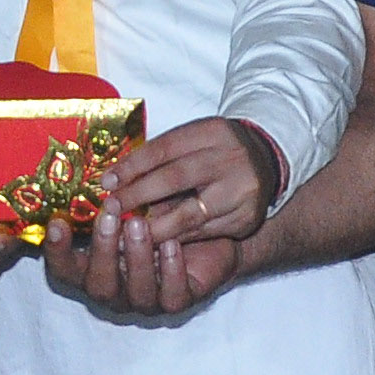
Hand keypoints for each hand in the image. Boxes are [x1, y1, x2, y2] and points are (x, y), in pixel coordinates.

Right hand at [46, 213, 248, 319]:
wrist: (212, 236)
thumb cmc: (163, 216)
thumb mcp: (136, 204)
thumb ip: (115, 201)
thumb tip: (98, 174)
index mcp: (96, 268)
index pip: (65, 269)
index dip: (57, 251)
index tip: (58, 221)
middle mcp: (117, 290)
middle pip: (97, 285)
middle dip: (102, 250)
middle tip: (109, 215)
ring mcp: (147, 300)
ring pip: (134, 292)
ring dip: (136, 256)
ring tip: (140, 224)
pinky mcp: (179, 302)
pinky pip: (172, 297)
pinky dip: (171, 270)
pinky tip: (173, 244)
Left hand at [97, 117, 283, 246]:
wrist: (267, 162)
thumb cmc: (217, 150)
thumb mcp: (195, 139)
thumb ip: (162, 156)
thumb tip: (116, 179)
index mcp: (213, 132)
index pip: (165, 148)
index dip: (132, 166)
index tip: (106, 181)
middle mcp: (230, 159)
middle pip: (175, 178)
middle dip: (138, 195)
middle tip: (111, 207)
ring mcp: (241, 191)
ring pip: (189, 214)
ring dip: (153, 226)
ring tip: (126, 232)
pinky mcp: (246, 219)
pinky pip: (203, 233)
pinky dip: (176, 239)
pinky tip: (155, 242)